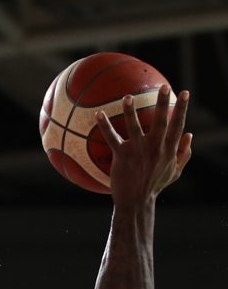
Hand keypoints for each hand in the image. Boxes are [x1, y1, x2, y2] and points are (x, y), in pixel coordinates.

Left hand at [96, 86, 191, 206]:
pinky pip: (112, 138)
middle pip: (160, 121)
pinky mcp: (122, 155)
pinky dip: (104, 125)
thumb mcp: (175, 172)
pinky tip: (98, 114)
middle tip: (163, 86)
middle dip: (163, 103)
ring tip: (128, 96)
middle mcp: (154, 148)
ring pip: (134, 126)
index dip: (181, 108)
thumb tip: (190, 135)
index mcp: (168, 150)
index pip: (177, 125)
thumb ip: (184, 154)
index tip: (184, 93)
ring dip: (131, 110)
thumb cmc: (155, 186)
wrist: (136, 202)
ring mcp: (137, 151)